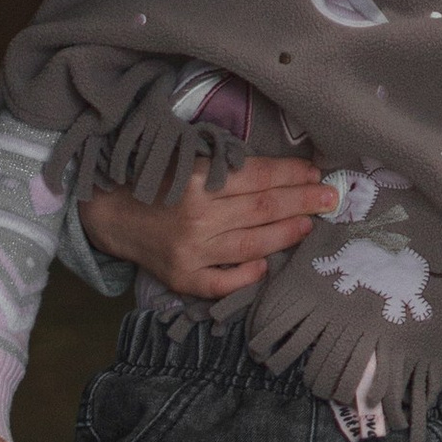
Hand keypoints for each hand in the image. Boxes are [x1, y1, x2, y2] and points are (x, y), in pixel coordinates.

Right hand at [81, 155, 329, 299]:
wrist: (111, 213)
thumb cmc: (157, 180)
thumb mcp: (188, 159)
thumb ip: (228, 165)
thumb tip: (282, 170)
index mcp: (197, 180)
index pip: (257, 177)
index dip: (291, 174)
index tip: (315, 172)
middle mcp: (196, 217)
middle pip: (262, 210)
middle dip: (303, 201)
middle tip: (330, 197)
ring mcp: (190, 252)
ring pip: (251, 245)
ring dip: (286, 234)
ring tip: (309, 224)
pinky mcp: (182, 278)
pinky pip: (223, 283)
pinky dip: (247, 276)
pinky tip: (266, 266)